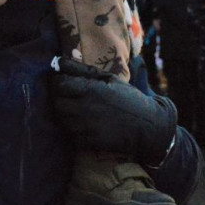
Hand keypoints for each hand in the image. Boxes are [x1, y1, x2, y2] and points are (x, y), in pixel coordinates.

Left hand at [48, 58, 176, 166]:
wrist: (148, 127)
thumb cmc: (128, 98)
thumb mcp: (109, 79)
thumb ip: (82, 70)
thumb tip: (58, 61)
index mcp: (91, 90)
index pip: (59, 84)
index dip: (58, 81)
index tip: (64, 81)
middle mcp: (85, 109)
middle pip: (57, 102)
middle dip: (60, 97)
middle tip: (70, 95)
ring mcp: (86, 128)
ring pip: (61, 119)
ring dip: (65, 113)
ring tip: (77, 108)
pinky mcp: (88, 143)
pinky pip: (70, 134)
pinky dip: (72, 128)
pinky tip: (83, 123)